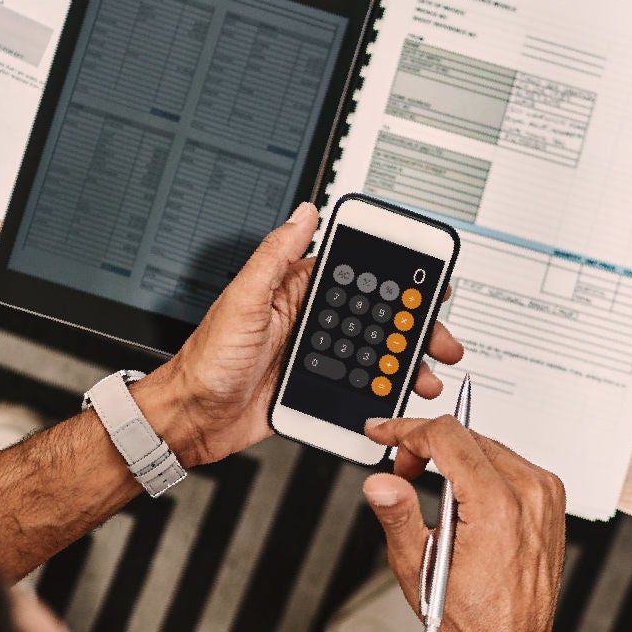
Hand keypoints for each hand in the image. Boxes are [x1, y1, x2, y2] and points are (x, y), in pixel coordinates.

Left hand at [133, 202, 465, 466]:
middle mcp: (306, 322)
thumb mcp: (243, 300)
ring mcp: (312, 357)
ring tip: (428, 371)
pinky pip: (358, 386)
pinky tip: (399, 396)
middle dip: (411, 324)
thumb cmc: (206, 359)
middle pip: (373, 316)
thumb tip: (303, 213)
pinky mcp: (313, 389)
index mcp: (292, 293)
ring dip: (405, 360)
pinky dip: (384, 390)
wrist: (191, 418)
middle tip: (440, 334)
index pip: (353, 275)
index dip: (392, 277)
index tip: (426, 281)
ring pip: (372, 353)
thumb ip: (276, 257)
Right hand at [362, 416, 565, 631]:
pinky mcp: (550, 500)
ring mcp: (544, 495)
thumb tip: (380, 483)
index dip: (405, 429)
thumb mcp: (419, 567)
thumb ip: (398, 516)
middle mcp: (528, 493)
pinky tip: (460, 490)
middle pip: (465, 434)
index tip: (384, 435)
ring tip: (428, 483)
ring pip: (485, 444)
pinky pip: (507, 461)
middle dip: (424, 443)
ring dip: (450, 453)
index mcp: (498, 506)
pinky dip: (477, 465)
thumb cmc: (471, 615)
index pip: (446, 435)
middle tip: (401, 470)